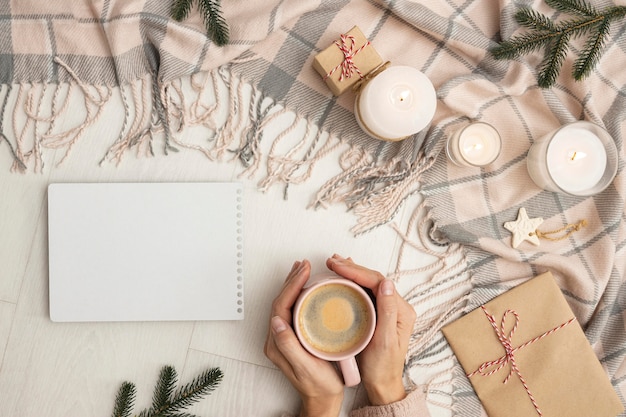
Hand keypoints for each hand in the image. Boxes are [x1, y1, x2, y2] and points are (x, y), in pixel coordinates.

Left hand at [264, 260, 343, 416]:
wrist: (323, 400)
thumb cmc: (319, 386)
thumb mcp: (307, 368)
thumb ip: (289, 346)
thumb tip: (276, 322)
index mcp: (277, 343)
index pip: (281, 306)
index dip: (291, 286)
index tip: (304, 272)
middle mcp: (277, 338)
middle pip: (281, 301)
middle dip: (292, 280)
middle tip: (304, 264)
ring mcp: (285, 336)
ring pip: (287, 303)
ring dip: (294, 284)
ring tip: (303, 269)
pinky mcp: (294, 336)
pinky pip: (294, 308)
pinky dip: (299, 294)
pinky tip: (307, 286)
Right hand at [326, 255, 416, 405]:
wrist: (382, 384)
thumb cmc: (382, 367)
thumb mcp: (384, 341)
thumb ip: (387, 311)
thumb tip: (386, 283)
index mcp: (401, 310)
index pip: (378, 281)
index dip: (357, 271)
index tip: (338, 266)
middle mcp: (397, 306)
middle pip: (373, 279)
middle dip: (352, 268)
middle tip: (331, 261)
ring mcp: (387, 309)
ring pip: (368, 283)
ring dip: (352, 272)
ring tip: (335, 263)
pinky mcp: (378, 314)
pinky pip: (365, 292)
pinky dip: (352, 282)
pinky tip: (343, 277)